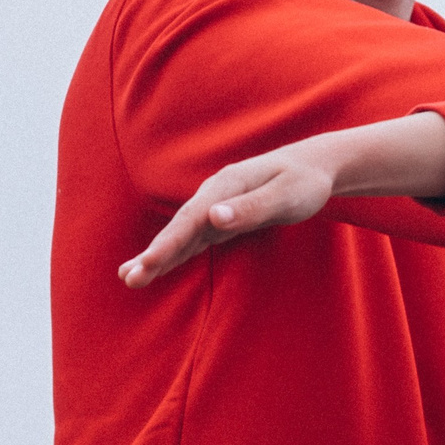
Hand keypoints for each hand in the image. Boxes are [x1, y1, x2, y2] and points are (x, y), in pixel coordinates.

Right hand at [117, 145, 337, 286]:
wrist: (316, 166)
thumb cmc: (304, 181)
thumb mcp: (285, 194)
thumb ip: (250, 207)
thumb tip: (213, 217)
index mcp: (227, 185)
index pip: (191, 218)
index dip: (168, 242)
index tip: (148, 263)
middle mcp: (216, 194)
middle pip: (180, 227)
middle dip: (154, 253)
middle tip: (128, 278)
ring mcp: (217, 206)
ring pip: (183, 234)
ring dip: (158, 255)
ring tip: (129, 277)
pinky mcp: (224, 218)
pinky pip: (195, 238)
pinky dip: (176, 252)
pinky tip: (159, 266)